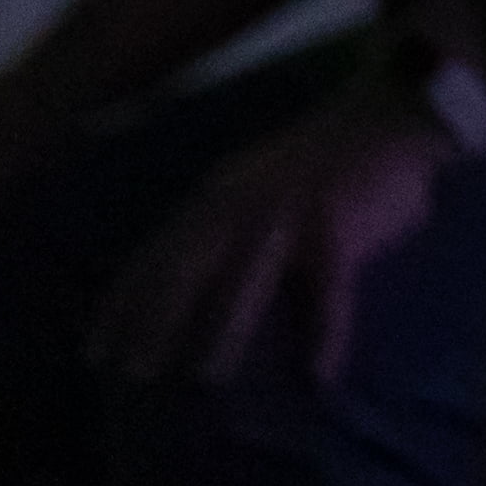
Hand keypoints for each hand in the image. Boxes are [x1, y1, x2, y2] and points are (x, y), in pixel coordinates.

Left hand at [82, 52, 471, 387]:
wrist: (393, 107)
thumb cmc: (329, 154)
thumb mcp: (260, 178)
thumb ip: (230, 217)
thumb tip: (198, 277)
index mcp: (221, 192)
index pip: (156, 253)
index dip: (122, 303)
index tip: (92, 351)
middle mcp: (245, 200)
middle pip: (185, 264)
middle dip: (154, 319)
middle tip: (132, 372)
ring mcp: (292, 210)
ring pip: (247, 277)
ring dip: (222, 329)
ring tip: (205, 378)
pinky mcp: (341, 223)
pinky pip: (330, 289)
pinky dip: (326, 334)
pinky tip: (321, 374)